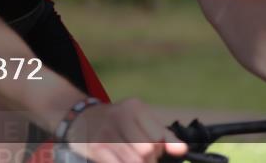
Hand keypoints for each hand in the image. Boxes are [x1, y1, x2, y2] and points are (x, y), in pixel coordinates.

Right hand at [65, 98, 188, 162]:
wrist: (83, 118)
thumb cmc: (119, 123)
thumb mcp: (141, 121)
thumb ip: (164, 136)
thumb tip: (182, 151)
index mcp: (135, 107)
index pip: (158, 137)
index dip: (158, 149)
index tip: (152, 149)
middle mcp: (120, 117)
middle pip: (146, 151)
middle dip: (148, 160)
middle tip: (141, 156)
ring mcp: (106, 133)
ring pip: (135, 161)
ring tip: (131, 158)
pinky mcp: (95, 148)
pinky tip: (120, 160)